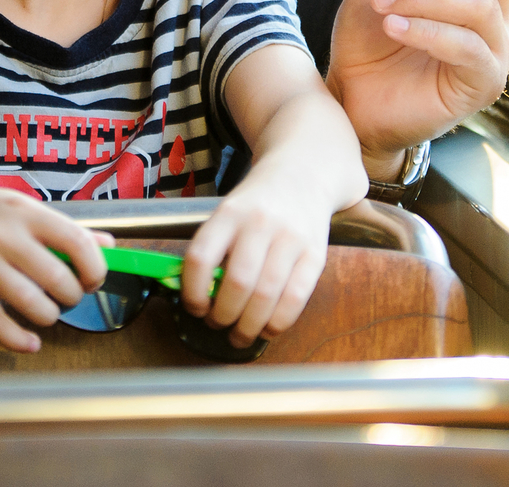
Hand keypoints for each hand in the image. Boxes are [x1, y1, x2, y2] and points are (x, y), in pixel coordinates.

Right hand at [0, 183, 109, 352]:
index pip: (76, 242)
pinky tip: (31, 343)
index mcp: (25, 213)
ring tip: (48, 310)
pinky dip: (19, 341)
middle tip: (69, 294)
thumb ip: (66, 229)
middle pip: (57, 279)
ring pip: (31, 305)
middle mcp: (2, 237)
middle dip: (73, 295)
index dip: (95, 268)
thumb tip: (108, 246)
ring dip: (50, 315)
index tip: (94, 278)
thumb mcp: (25, 208)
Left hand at [177, 176, 330, 347]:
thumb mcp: (228, 212)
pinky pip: (296, 298)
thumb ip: (213, 248)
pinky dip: (278, 322)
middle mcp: (259, 223)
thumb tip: (197, 296)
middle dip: (222, 315)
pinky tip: (267, 328)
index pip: (201, 257)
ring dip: (249, 326)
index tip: (195, 307)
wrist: (304, 174)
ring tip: (240, 334)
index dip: (193, 291)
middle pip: (237, 283)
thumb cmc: (258, 203)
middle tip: (217, 324)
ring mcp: (290, 238)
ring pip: (266, 295)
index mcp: (229, 212)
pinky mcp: (315, 254)